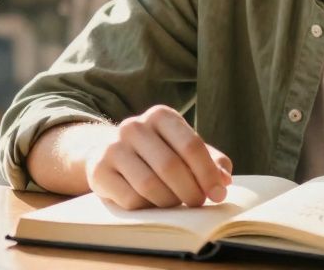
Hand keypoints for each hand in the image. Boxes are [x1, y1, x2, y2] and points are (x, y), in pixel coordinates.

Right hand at [85, 105, 232, 209]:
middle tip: (198, 203)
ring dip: (169, 201)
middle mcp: (134, 126)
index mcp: (160, 115)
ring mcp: (114, 147)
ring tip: (175, 202)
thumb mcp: (183, 148)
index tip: (218, 193)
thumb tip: (224, 179)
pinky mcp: (99, 170)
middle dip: (190, 191)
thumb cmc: (157, 152)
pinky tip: (152, 203)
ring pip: (150, 186)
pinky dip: (148, 208)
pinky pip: (131, 199)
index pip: (191, 146)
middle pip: (171, 166)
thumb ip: (209, 160)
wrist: (108, 152)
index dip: (208, 173)